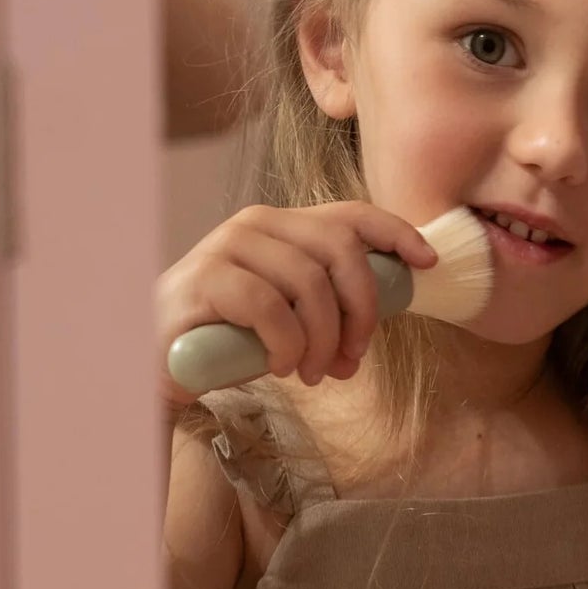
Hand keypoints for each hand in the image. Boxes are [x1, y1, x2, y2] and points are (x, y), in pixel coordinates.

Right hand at [155, 201, 438, 409]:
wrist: (160, 361)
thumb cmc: (233, 339)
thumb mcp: (295, 317)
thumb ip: (333, 303)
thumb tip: (389, 307)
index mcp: (285, 227)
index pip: (351, 215)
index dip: (396, 234)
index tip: (427, 264)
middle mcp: (258, 225)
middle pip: (341, 249)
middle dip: (362, 309)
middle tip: (353, 357)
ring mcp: (228, 246)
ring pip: (309, 283)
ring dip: (324, 339)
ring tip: (313, 374)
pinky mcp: (205, 279)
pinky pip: (270, 307)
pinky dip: (286, 345)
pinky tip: (281, 367)